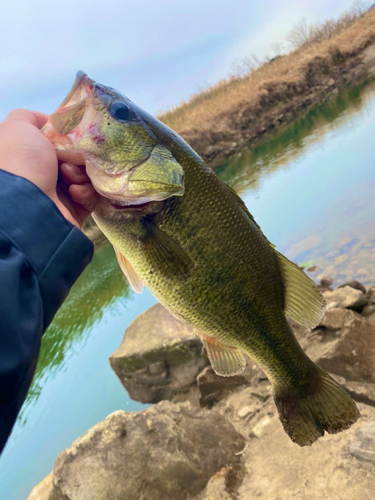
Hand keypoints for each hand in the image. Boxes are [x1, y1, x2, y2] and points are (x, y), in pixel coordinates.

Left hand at [0, 109, 99, 227]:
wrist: (28, 203)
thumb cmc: (21, 161)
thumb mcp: (18, 127)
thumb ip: (29, 118)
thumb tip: (47, 120)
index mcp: (31, 158)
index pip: (58, 144)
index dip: (67, 139)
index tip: (72, 137)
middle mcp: (44, 176)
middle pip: (75, 159)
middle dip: (76, 156)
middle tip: (70, 158)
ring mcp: (59, 196)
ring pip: (85, 177)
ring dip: (80, 174)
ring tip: (68, 177)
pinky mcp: (74, 212)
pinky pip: (91, 198)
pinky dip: (85, 192)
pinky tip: (74, 192)